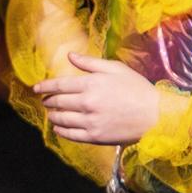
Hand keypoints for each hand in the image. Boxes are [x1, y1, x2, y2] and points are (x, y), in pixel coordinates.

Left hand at [35, 50, 167, 146]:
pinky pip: (70, 135)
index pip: (59, 85)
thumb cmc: (137, 88)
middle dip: (48, 101)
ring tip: (51, 114)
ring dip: (52, 115)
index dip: (44, 87)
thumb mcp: (115, 68)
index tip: (36, 88)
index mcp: (91, 84)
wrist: (155, 116)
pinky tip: (58, 127)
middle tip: (45, 101)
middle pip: (58, 102)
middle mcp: (87, 103)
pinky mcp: (94, 137)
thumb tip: (70, 55)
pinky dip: (60, 130)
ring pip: (61, 119)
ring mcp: (89, 121)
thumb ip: (90, 63)